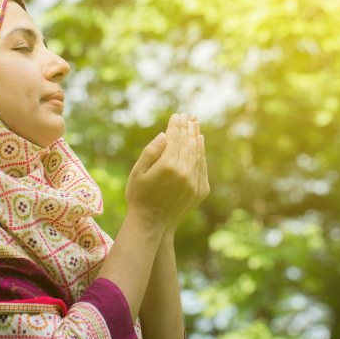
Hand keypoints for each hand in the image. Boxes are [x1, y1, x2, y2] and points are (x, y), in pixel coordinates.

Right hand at [124, 113, 208, 231]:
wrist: (152, 224)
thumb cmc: (139, 197)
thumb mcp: (137, 173)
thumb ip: (150, 152)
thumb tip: (164, 135)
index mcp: (168, 166)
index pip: (174, 139)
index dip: (176, 125)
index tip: (177, 115)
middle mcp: (185, 173)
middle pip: (188, 144)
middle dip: (187, 128)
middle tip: (188, 116)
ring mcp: (194, 182)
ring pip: (197, 154)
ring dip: (196, 138)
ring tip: (195, 126)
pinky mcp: (200, 190)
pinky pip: (202, 167)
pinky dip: (201, 154)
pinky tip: (199, 145)